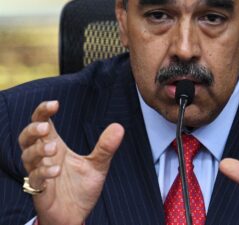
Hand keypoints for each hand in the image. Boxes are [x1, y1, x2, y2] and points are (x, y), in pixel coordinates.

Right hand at [19, 101, 124, 224]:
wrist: (77, 215)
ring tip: (54, 148)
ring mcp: (40, 173)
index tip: (55, 104)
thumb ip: (105, 147)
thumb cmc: (82, 188)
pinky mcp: (39, 190)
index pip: (42, 123)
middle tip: (46, 127)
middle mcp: (45, 157)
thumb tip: (119, 127)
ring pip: (27, 155)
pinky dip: (43, 172)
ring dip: (38, 150)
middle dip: (33, 129)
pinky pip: (34, 178)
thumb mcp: (98, 165)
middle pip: (27, 136)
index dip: (43, 111)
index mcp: (56, 146)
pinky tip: (56, 171)